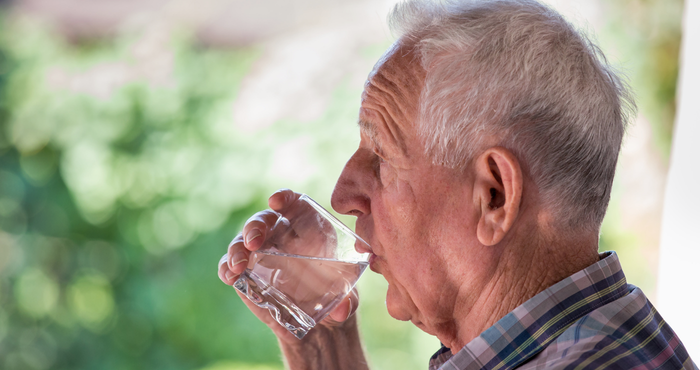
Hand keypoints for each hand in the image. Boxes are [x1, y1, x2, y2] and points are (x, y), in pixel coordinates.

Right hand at [217, 189, 359, 343]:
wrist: (318, 324)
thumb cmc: (336, 299)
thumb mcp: (348, 300)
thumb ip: (347, 302)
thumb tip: (342, 311)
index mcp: (309, 229)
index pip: (294, 203)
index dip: (285, 198)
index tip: (277, 202)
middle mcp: (282, 236)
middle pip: (263, 220)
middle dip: (255, 226)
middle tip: (253, 242)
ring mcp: (261, 255)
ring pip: (242, 241)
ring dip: (237, 249)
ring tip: (238, 265)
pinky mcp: (246, 275)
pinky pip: (230, 265)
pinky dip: (226, 268)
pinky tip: (230, 276)